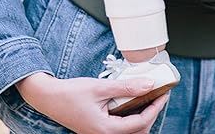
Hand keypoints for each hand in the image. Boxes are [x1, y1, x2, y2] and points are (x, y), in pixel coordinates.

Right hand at [16, 71, 167, 133]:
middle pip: (138, 131)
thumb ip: (126, 87)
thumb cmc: (71, 93)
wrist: (50, 98)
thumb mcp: (101, 87)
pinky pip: (121, 127)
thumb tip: (148, 84)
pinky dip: (130, 116)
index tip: (163, 93)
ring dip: (142, 116)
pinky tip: (132, 101)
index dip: (155, 108)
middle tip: (158, 95)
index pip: (140, 123)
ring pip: (130, 131)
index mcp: (106, 130)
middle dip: (151, 113)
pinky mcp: (99, 129)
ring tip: (148, 97)